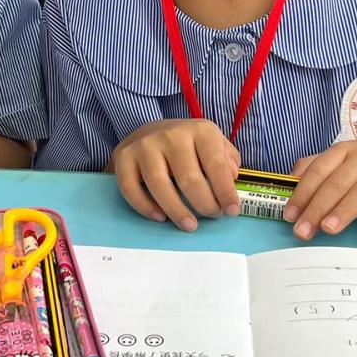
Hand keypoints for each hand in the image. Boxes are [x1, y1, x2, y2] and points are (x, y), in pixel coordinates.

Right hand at [108, 119, 239, 230]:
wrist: (149, 132)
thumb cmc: (188, 145)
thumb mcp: (213, 143)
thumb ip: (227, 159)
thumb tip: (232, 178)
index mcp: (199, 130)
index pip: (216, 164)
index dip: (225, 192)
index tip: (232, 211)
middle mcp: (171, 135)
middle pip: (188, 178)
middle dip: (204, 204)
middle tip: (211, 216)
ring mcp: (145, 146)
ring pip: (159, 185)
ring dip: (177, 210)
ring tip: (189, 225)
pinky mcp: (123, 157)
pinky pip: (131, 188)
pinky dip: (145, 207)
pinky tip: (160, 217)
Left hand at [285, 128, 356, 243]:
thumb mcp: (349, 155)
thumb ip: (320, 165)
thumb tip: (290, 179)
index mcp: (347, 150)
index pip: (319, 171)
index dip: (303, 193)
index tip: (290, 216)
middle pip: (339, 182)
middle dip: (318, 207)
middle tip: (303, 231)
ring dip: (346, 210)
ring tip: (330, 229)